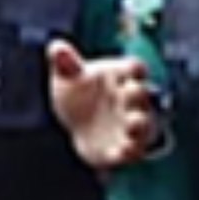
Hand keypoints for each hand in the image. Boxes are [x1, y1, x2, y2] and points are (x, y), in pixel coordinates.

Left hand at [45, 41, 161, 170]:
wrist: (82, 127)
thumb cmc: (81, 94)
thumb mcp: (69, 77)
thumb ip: (65, 63)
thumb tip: (55, 47)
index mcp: (120, 77)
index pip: (134, 68)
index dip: (135, 69)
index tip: (133, 69)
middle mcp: (130, 101)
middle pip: (142, 95)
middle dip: (138, 94)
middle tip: (130, 91)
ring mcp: (129, 125)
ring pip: (143, 125)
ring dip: (140, 125)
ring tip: (132, 125)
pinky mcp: (123, 148)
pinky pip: (132, 152)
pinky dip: (129, 152)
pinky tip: (120, 152)